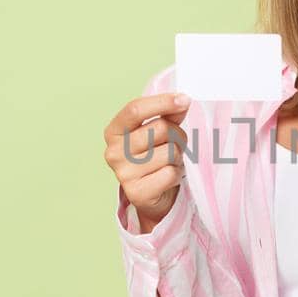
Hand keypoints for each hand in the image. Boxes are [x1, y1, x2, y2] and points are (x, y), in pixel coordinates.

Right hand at [103, 90, 192, 226]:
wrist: (151, 197)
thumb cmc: (153, 158)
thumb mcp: (157, 133)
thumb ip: (167, 115)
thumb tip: (182, 102)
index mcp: (114, 132)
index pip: (135, 109)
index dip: (162, 102)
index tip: (184, 100)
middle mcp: (113, 152)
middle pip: (160, 129)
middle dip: (177, 135)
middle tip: (176, 145)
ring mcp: (123, 173)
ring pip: (170, 151)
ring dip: (177, 157)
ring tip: (169, 163)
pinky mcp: (137, 193)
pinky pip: (170, 173)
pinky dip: (176, 174)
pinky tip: (168, 178)